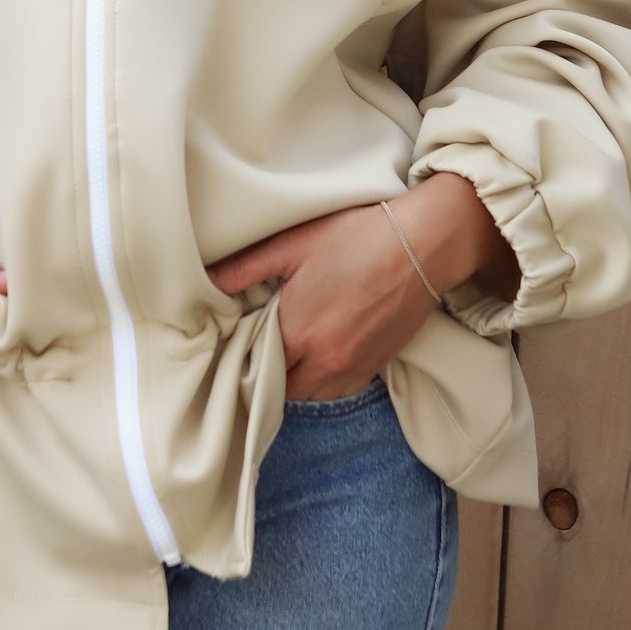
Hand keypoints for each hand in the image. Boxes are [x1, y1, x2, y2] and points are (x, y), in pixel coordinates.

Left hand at [204, 202, 434, 400]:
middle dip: (268, 367)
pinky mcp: (378, 365)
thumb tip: (205, 280)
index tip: (239, 334)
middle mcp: (326, 362)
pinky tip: (322, 348)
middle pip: (281, 385)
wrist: (425, 243)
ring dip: (297, 376)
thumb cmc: (357, 236)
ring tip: (292, 344)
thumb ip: (244, 268)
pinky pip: (341, 388)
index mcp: (298, 333)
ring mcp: (355, 368)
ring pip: (312, 392)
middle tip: (263, 337)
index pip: (254, 364)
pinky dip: (326, 377)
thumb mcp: (292, 244)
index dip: (243, 350)